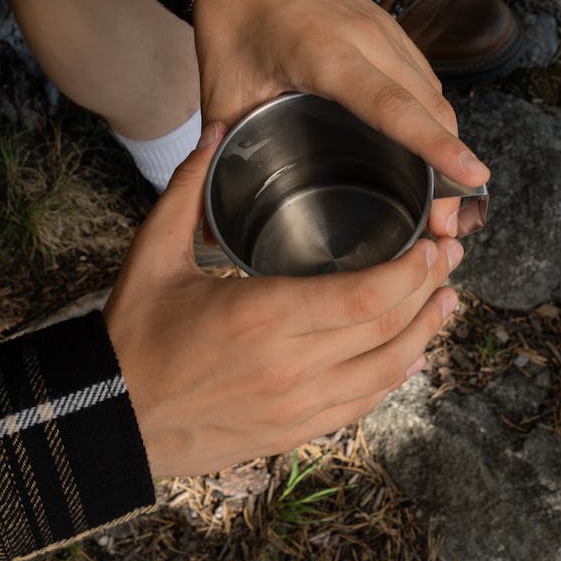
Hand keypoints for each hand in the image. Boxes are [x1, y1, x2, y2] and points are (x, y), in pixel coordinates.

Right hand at [104, 124, 462, 477]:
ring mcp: (297, 406)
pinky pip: (361, 404)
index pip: (366, 295)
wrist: (108, 419)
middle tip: (452, 260)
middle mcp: (291, 365)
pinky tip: (411, 354)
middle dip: (429, 291)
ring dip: (425, 335)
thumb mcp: (153, 254)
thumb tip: (216, 129)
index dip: (413, 271)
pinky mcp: (293, 431)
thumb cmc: (133, 334)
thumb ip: (190, 189)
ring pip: (385, 371)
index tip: (434, 245)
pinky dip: (394, 376)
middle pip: (387, 328)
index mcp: (263, 315)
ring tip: (447, 302)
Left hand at [191, 0, 488, 238]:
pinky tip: (427, 149)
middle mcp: (368, 38)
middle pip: (430, 109)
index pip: (394, 107)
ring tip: (446, 198)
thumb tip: (205, 221)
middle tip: (448, 224)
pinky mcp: (388, 26)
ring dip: (448, 143)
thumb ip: (218, 156)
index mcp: (326, 54)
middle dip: (451, 167)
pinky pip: (424, 78)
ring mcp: (385, 29)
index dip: (435, 145)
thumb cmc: (231, 19)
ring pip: (434, 95)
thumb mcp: (220, 91)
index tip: (474, 176)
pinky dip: (433, 117)